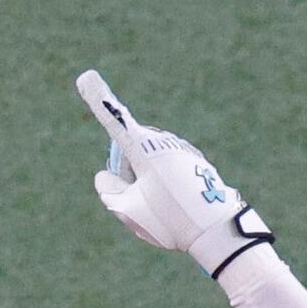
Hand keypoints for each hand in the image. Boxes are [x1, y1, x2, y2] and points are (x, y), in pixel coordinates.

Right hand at [74, 69, 273, 276]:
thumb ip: (107, 189)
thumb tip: (105, 174)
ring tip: (169, 209)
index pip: (114, 121)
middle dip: (128, 174)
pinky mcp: (195, 161)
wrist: (219, 231)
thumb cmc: (170, 220)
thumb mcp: (127, 210)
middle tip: (143, 202)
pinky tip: (182, 206)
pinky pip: (171, 170)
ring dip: (150, 182)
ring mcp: (181, 150)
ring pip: (151, 163)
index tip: (87, 76)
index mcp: (143, 148)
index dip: (98, 100)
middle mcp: (163, 142)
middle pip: (130, 153)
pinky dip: (170, 187)